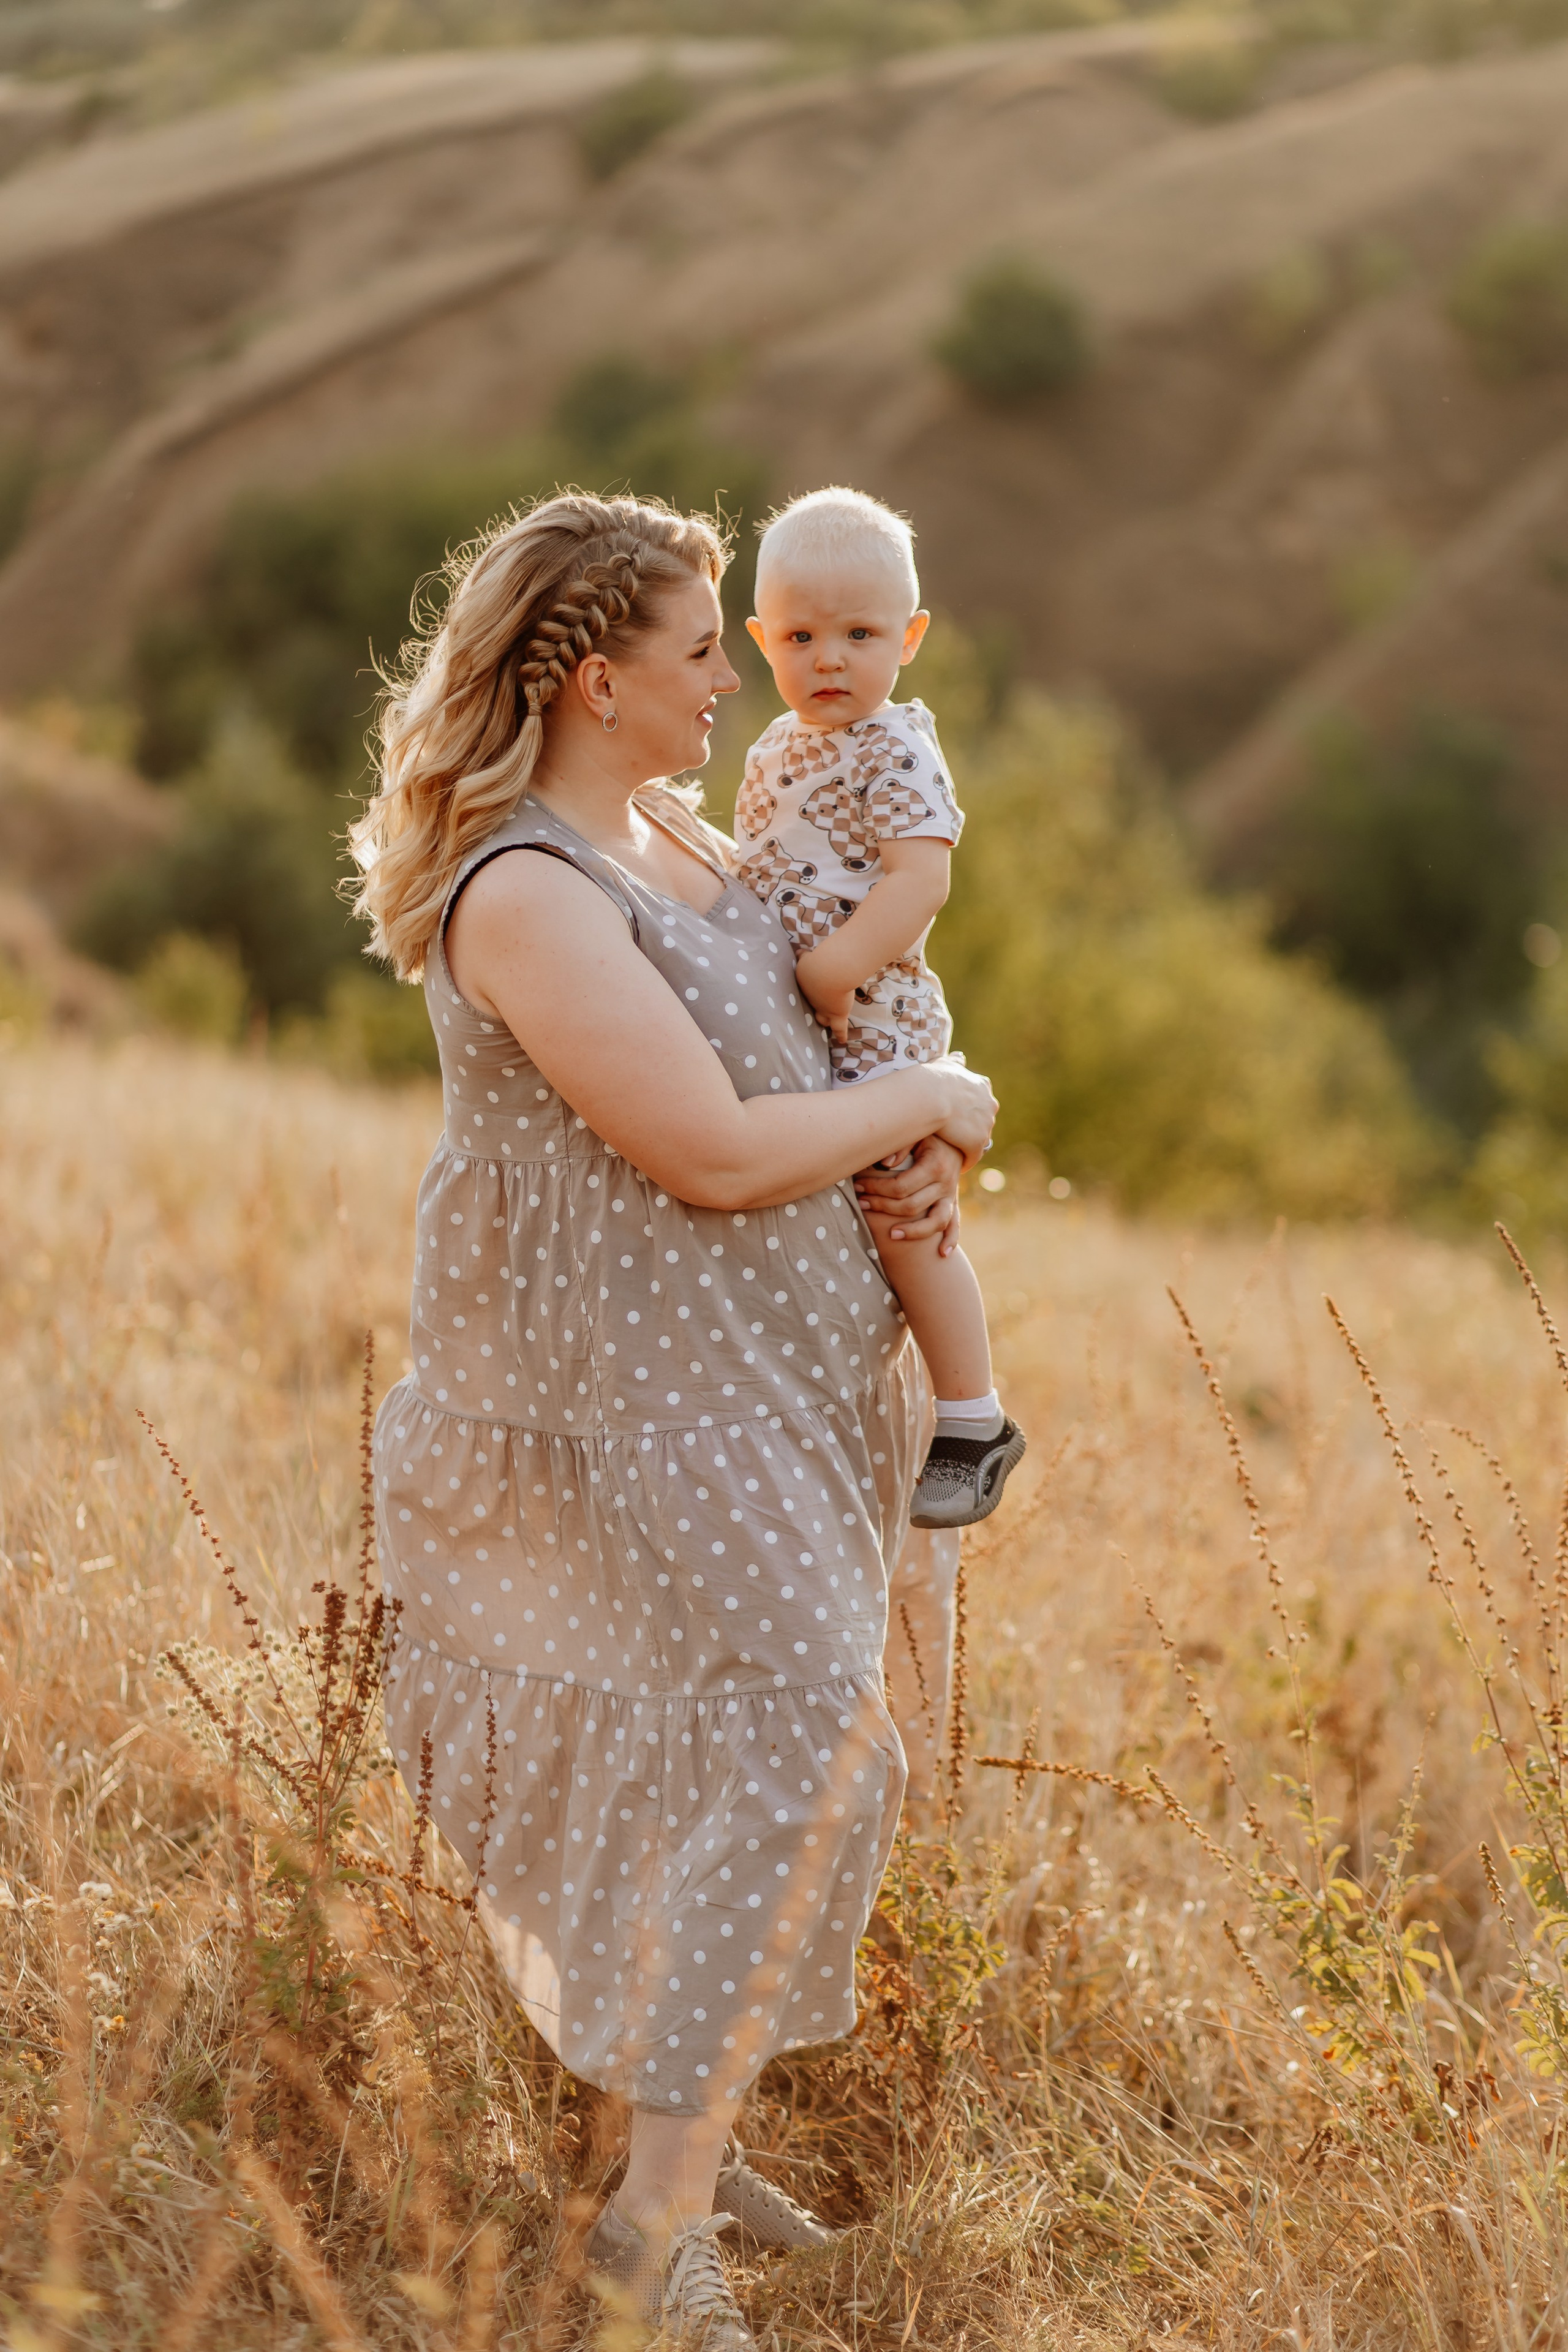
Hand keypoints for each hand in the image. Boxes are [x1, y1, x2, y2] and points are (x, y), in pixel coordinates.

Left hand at [794, 948, 853, 1044]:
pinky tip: (842, 1041)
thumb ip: (803, 956)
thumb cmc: (817, 962)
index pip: (805, 989)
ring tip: (825, 1023)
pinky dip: (841, 1034)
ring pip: (823, 1019)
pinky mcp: (838, 1014)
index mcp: (805, 985)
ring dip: (824, 1020)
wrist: (830, 972)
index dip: (808, 989)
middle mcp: (812, 1000)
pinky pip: (839, 1029)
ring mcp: (825, 1009)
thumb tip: (799, 952)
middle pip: (811, 1007)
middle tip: (813, 1010)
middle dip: (812, 1007)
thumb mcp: (806, 958)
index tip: (808, 989)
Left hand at [853, 1136, 964, 1255]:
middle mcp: (946, 1183)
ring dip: (914, 1231)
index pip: (900, 1186)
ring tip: (891, 1235)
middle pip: (911, 1205)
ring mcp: (951, 1196)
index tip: (858, 1186)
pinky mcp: (953, 1202)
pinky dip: (951, 1240)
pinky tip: (943, 1254)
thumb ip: (901, 1145)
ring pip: (936, 1221)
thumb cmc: (928, 1135)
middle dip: (883, 1206)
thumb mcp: (917, 1133)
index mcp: (935, 1165)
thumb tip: (885, 1163)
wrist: (956, 1139)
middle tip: (861, 1203)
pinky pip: (955, 1225)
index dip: (876, 1188)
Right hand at [930, 1056, 996, 1170]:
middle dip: (971, 1128)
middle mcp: (989, 1105)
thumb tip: (960, 1057)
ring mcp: (985, 1125)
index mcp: (982, 1086)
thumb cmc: (932, 1079)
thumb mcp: (945, 1064)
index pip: (981, 1102)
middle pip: (982, 1121)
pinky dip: (965, 1161)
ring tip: (953, 1151)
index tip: (958, 1117)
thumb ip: (954, 1063)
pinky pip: (972, 1157)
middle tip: (954, 1135)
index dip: (968, 1110)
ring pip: (978, 1139)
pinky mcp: (976, 1143)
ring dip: (968, 1145)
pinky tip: (955, 1165)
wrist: (930, 1096)